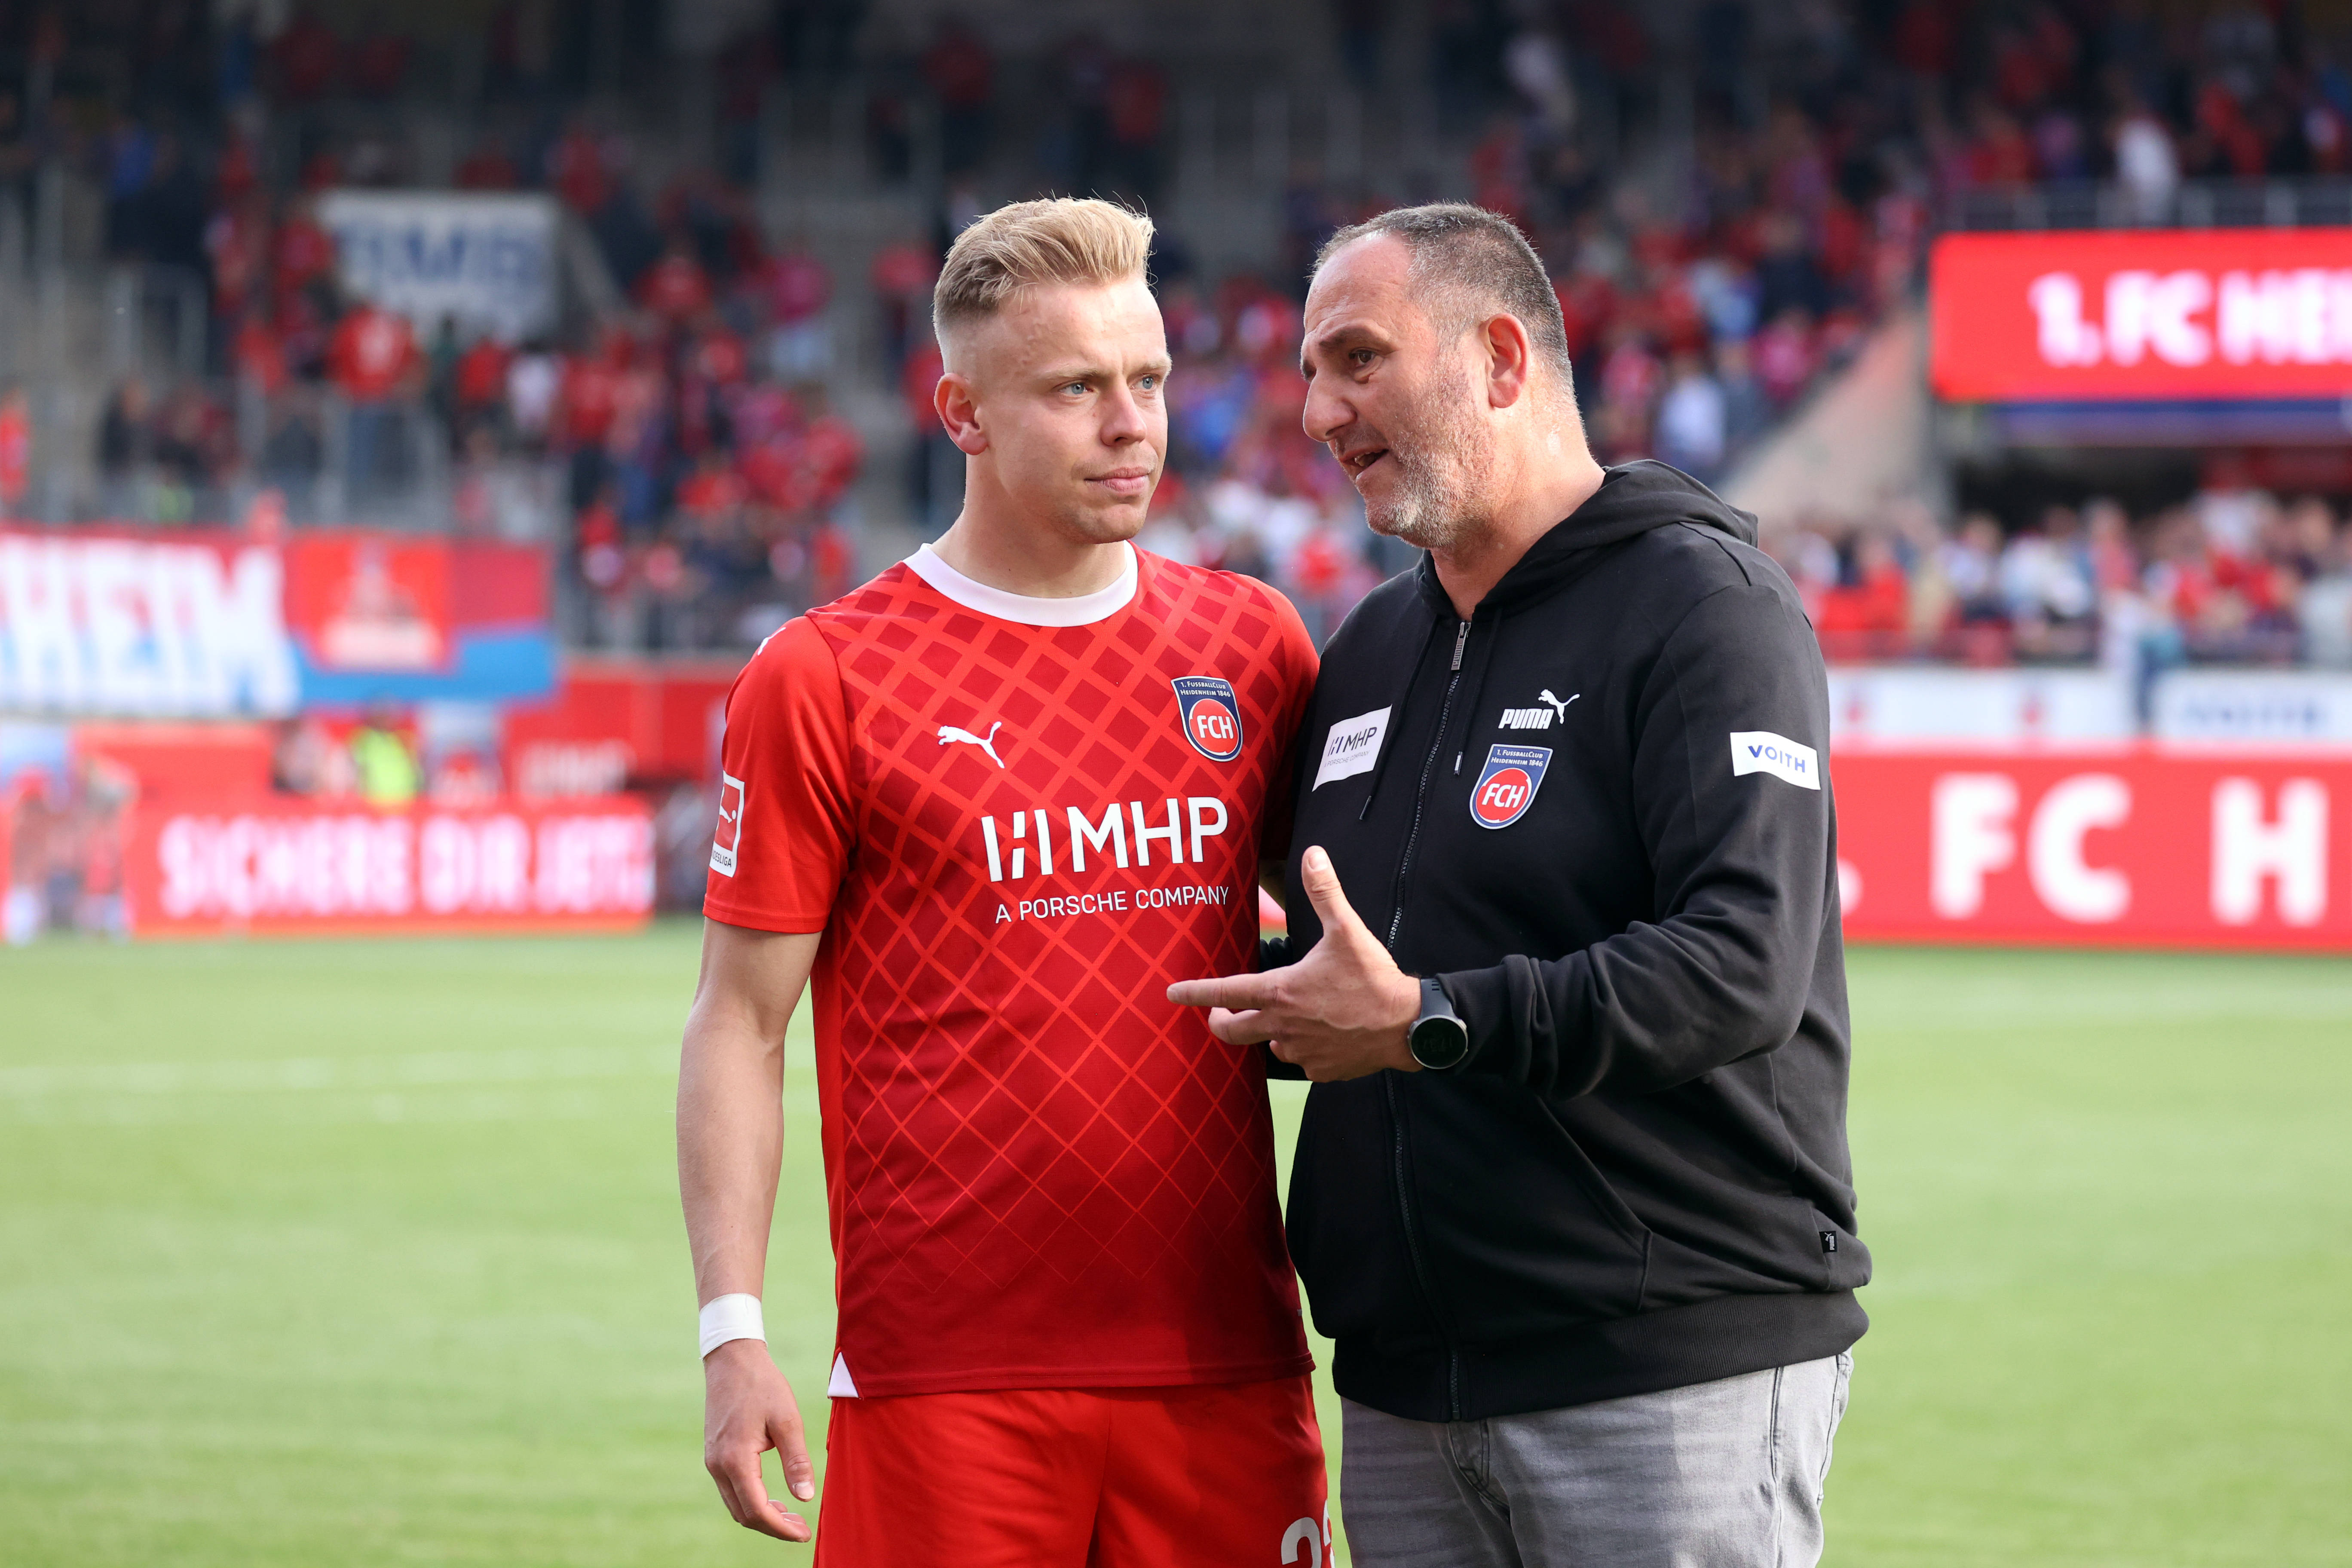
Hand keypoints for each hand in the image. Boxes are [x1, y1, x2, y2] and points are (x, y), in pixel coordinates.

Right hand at [702, 1339, 815, 1541]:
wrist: (733, 1360)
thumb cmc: (763, 1386)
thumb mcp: (787, 1421)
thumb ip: (796, 1461)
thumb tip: (805, 1498)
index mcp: (735, 1460)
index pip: (757, 1510)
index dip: (781, 1528)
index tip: (804, 1534)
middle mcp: (718, 1466)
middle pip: (743, 1514)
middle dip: (773, 1526)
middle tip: (801, 1527)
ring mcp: (712, 1461)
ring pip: (735, 1504)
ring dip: (761, 1515)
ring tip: (791, 1515)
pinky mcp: (714, 1454)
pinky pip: (731, 1490)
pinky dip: (751, 1500)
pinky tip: (772, 1497)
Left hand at [1167, 845, 1421, 1080]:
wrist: (1408, 1026)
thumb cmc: (1374, 978)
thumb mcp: (1347, 929)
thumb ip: (1324, 892)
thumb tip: (1312, 854)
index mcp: (1281, 992)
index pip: (1224, 993)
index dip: (1194, 993)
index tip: (1173, 994)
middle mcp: (1283, 1026)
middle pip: (1233, 1032)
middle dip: (1220, 1022)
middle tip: (1220, 1014)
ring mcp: (1301, 1052)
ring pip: (1271, 1043)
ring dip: (1271, 1031)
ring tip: (1290, 1016)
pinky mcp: (1321, 1070)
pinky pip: (1302, 1060)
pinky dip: (1304, 1047)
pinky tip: (1323, 1034)